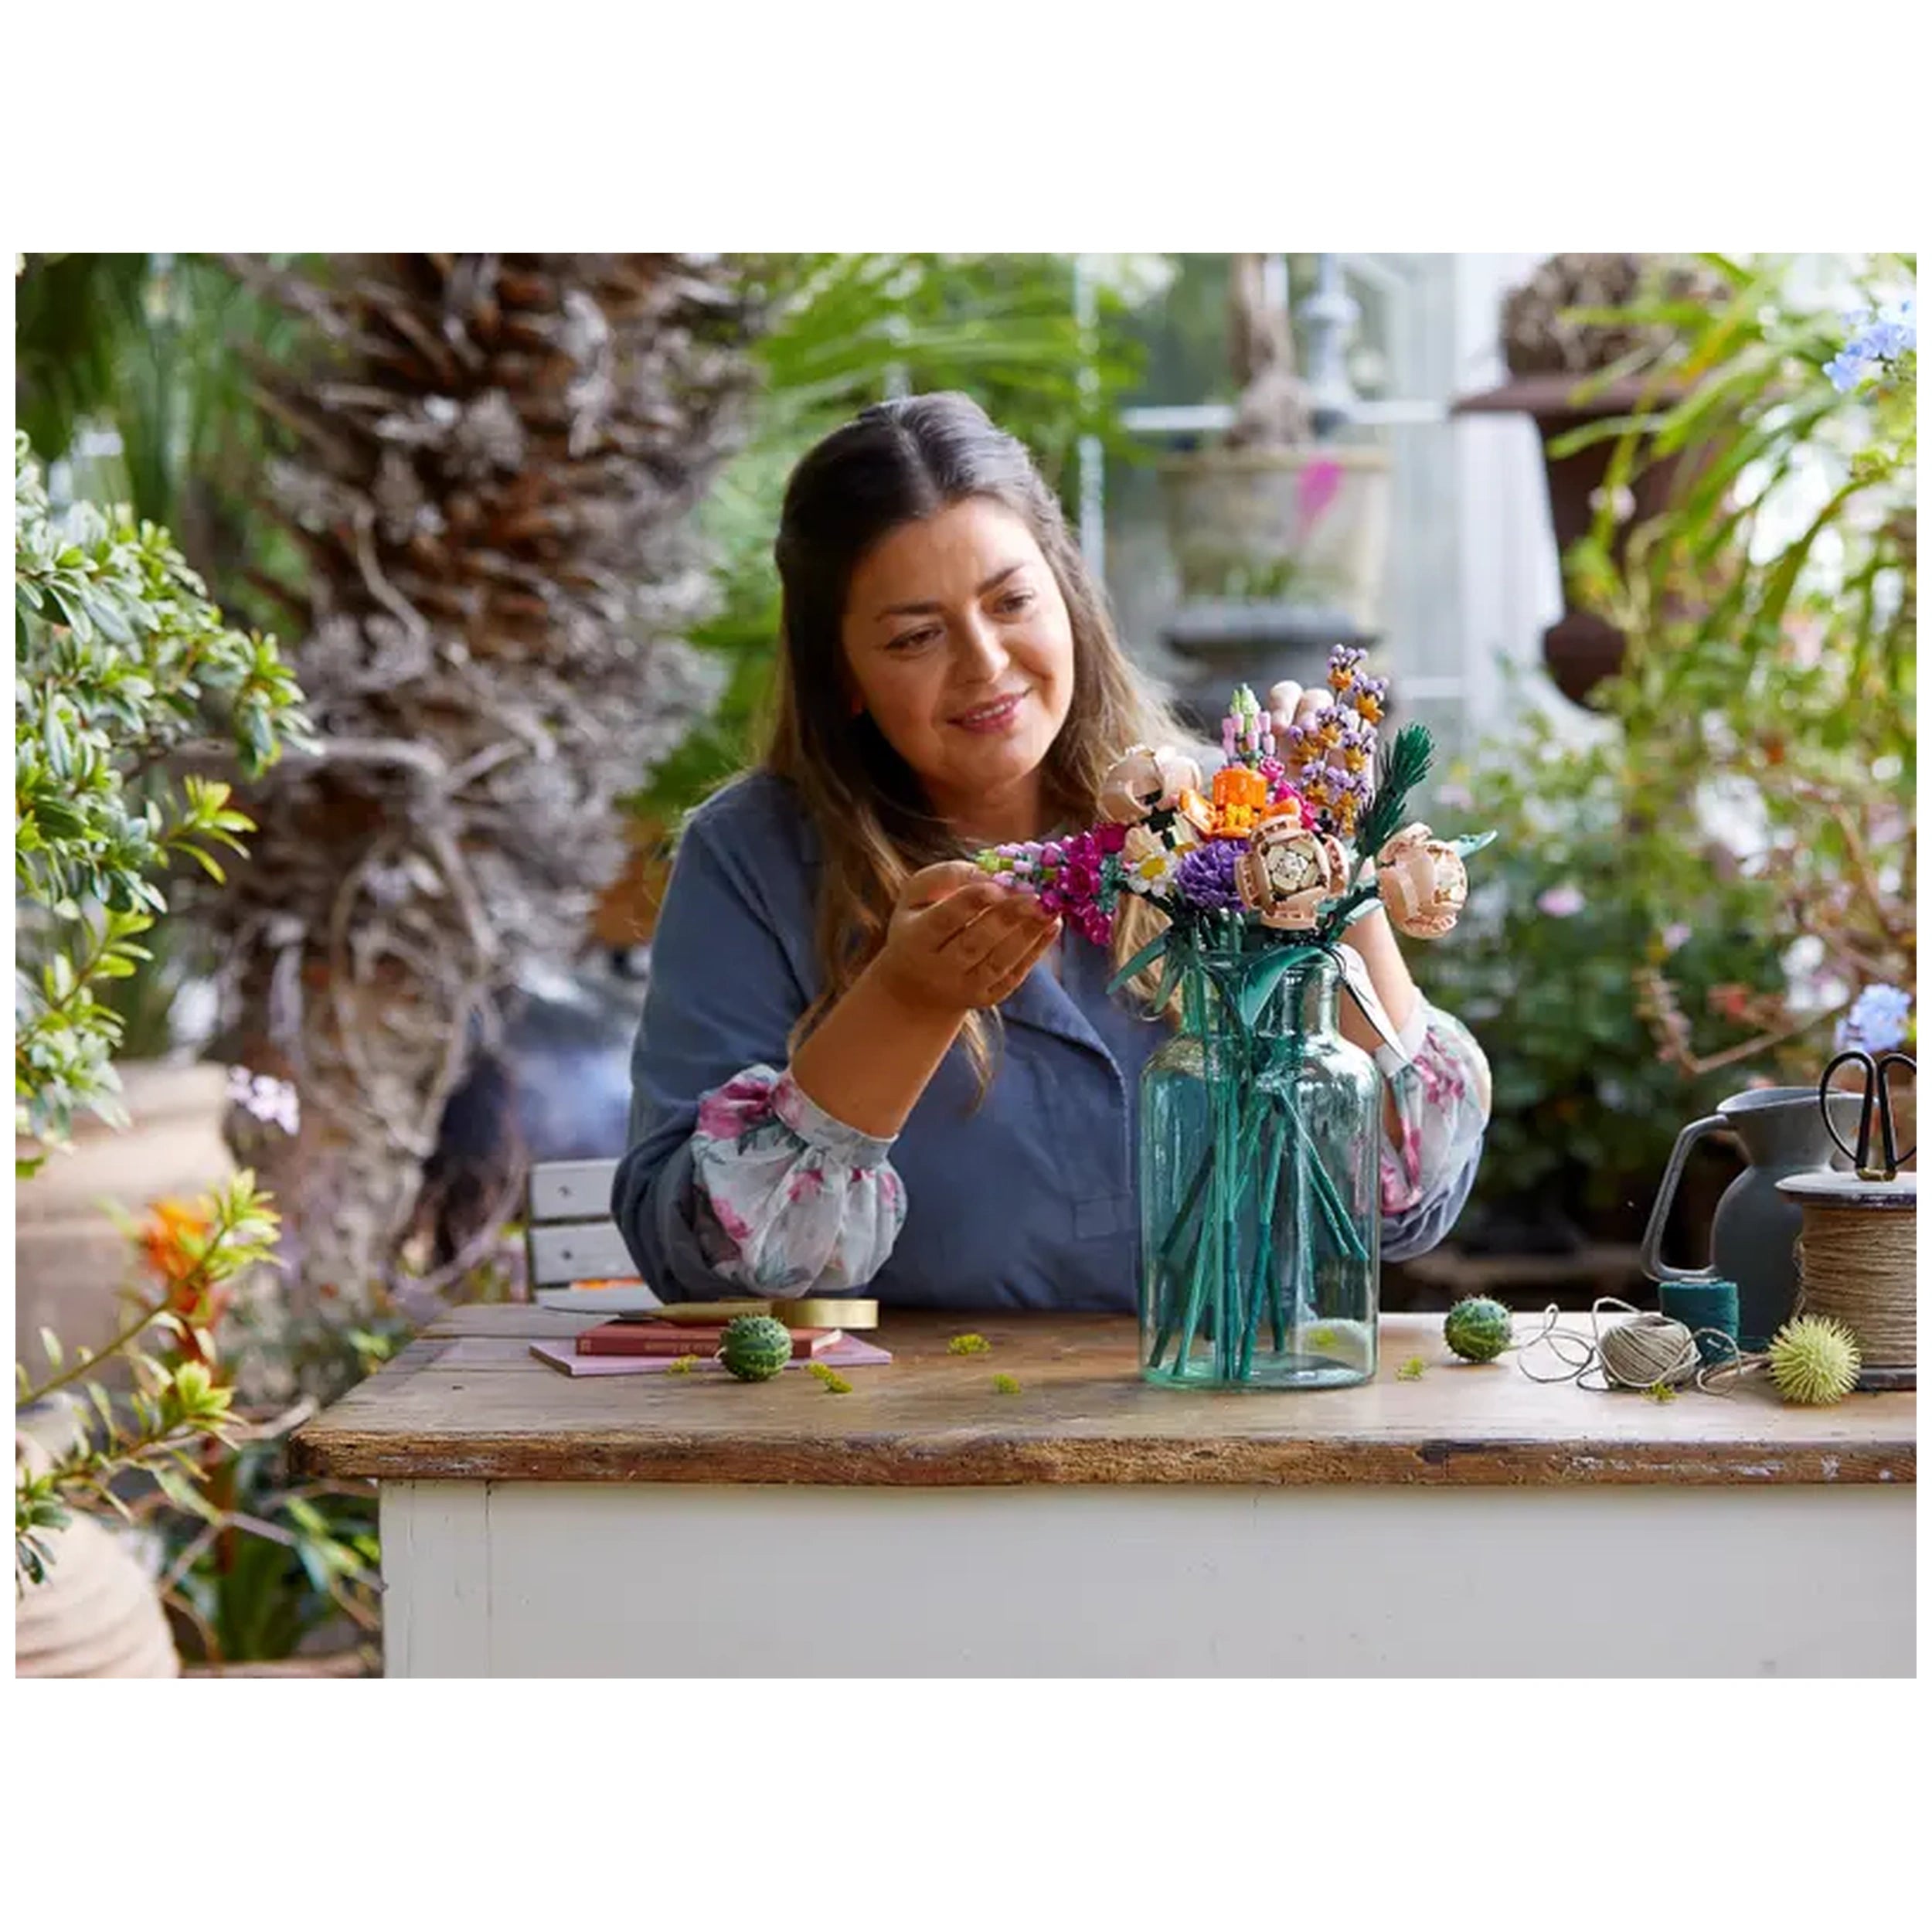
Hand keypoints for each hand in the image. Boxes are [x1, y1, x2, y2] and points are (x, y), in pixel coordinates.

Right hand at [872, 862, 1061, 1015]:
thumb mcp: (918, 895)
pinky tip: (1052, 926)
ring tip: (1050, 908)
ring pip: (998, 962)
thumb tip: (990, 873)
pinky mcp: (987, 997)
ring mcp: (964, 988)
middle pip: (974, 944)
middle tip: (1035, 896)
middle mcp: (938, 969)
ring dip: (1028, 934)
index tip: (997, 886)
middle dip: (1006, 919)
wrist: (918, 983)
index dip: (969, 903)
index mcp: (915, 938)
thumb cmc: (922, 923)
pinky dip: (1035, 950)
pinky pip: (1013, 975)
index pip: (943, 920)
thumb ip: (947, 876)